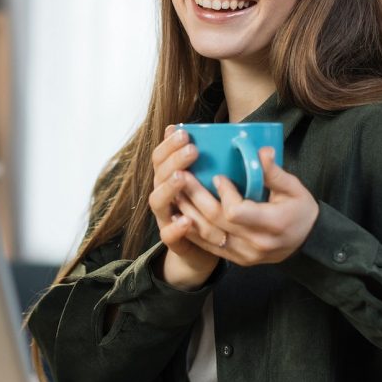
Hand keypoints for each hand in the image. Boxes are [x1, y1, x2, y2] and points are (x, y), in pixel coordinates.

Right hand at [147, 126, 220, 288]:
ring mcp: (165, 218)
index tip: (184, 132)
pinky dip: (175, 228)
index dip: (169, 144)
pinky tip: (186, 220)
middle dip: (173, 160)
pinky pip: (168, 235)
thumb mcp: (212, 181)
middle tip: (192, 150)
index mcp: (169, 178)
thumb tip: (224, 132)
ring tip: (182, 177)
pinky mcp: (173, 241)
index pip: (161, 156)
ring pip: (157, 201)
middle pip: (159, 174)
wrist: (205, 249)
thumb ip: (212, 161)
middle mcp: (164, 195)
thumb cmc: (211, 208)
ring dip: (169, 188)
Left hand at [180, 146, 318, 267]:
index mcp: (273, 224)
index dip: (224, 194)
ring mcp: (245, 255)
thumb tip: (262, 151)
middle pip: (217, 222)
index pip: (237, 212)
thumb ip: (275, 173)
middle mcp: (256, 243)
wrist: (307, 244)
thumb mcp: (295, 189)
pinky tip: (179, 215)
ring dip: (188, 213)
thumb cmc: (301, 212)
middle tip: (181, 175)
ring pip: (208, 236)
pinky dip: (192, 231)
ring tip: (175, 192)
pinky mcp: (237, 259)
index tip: (218, 177)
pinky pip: (209, 247)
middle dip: (196, 197)